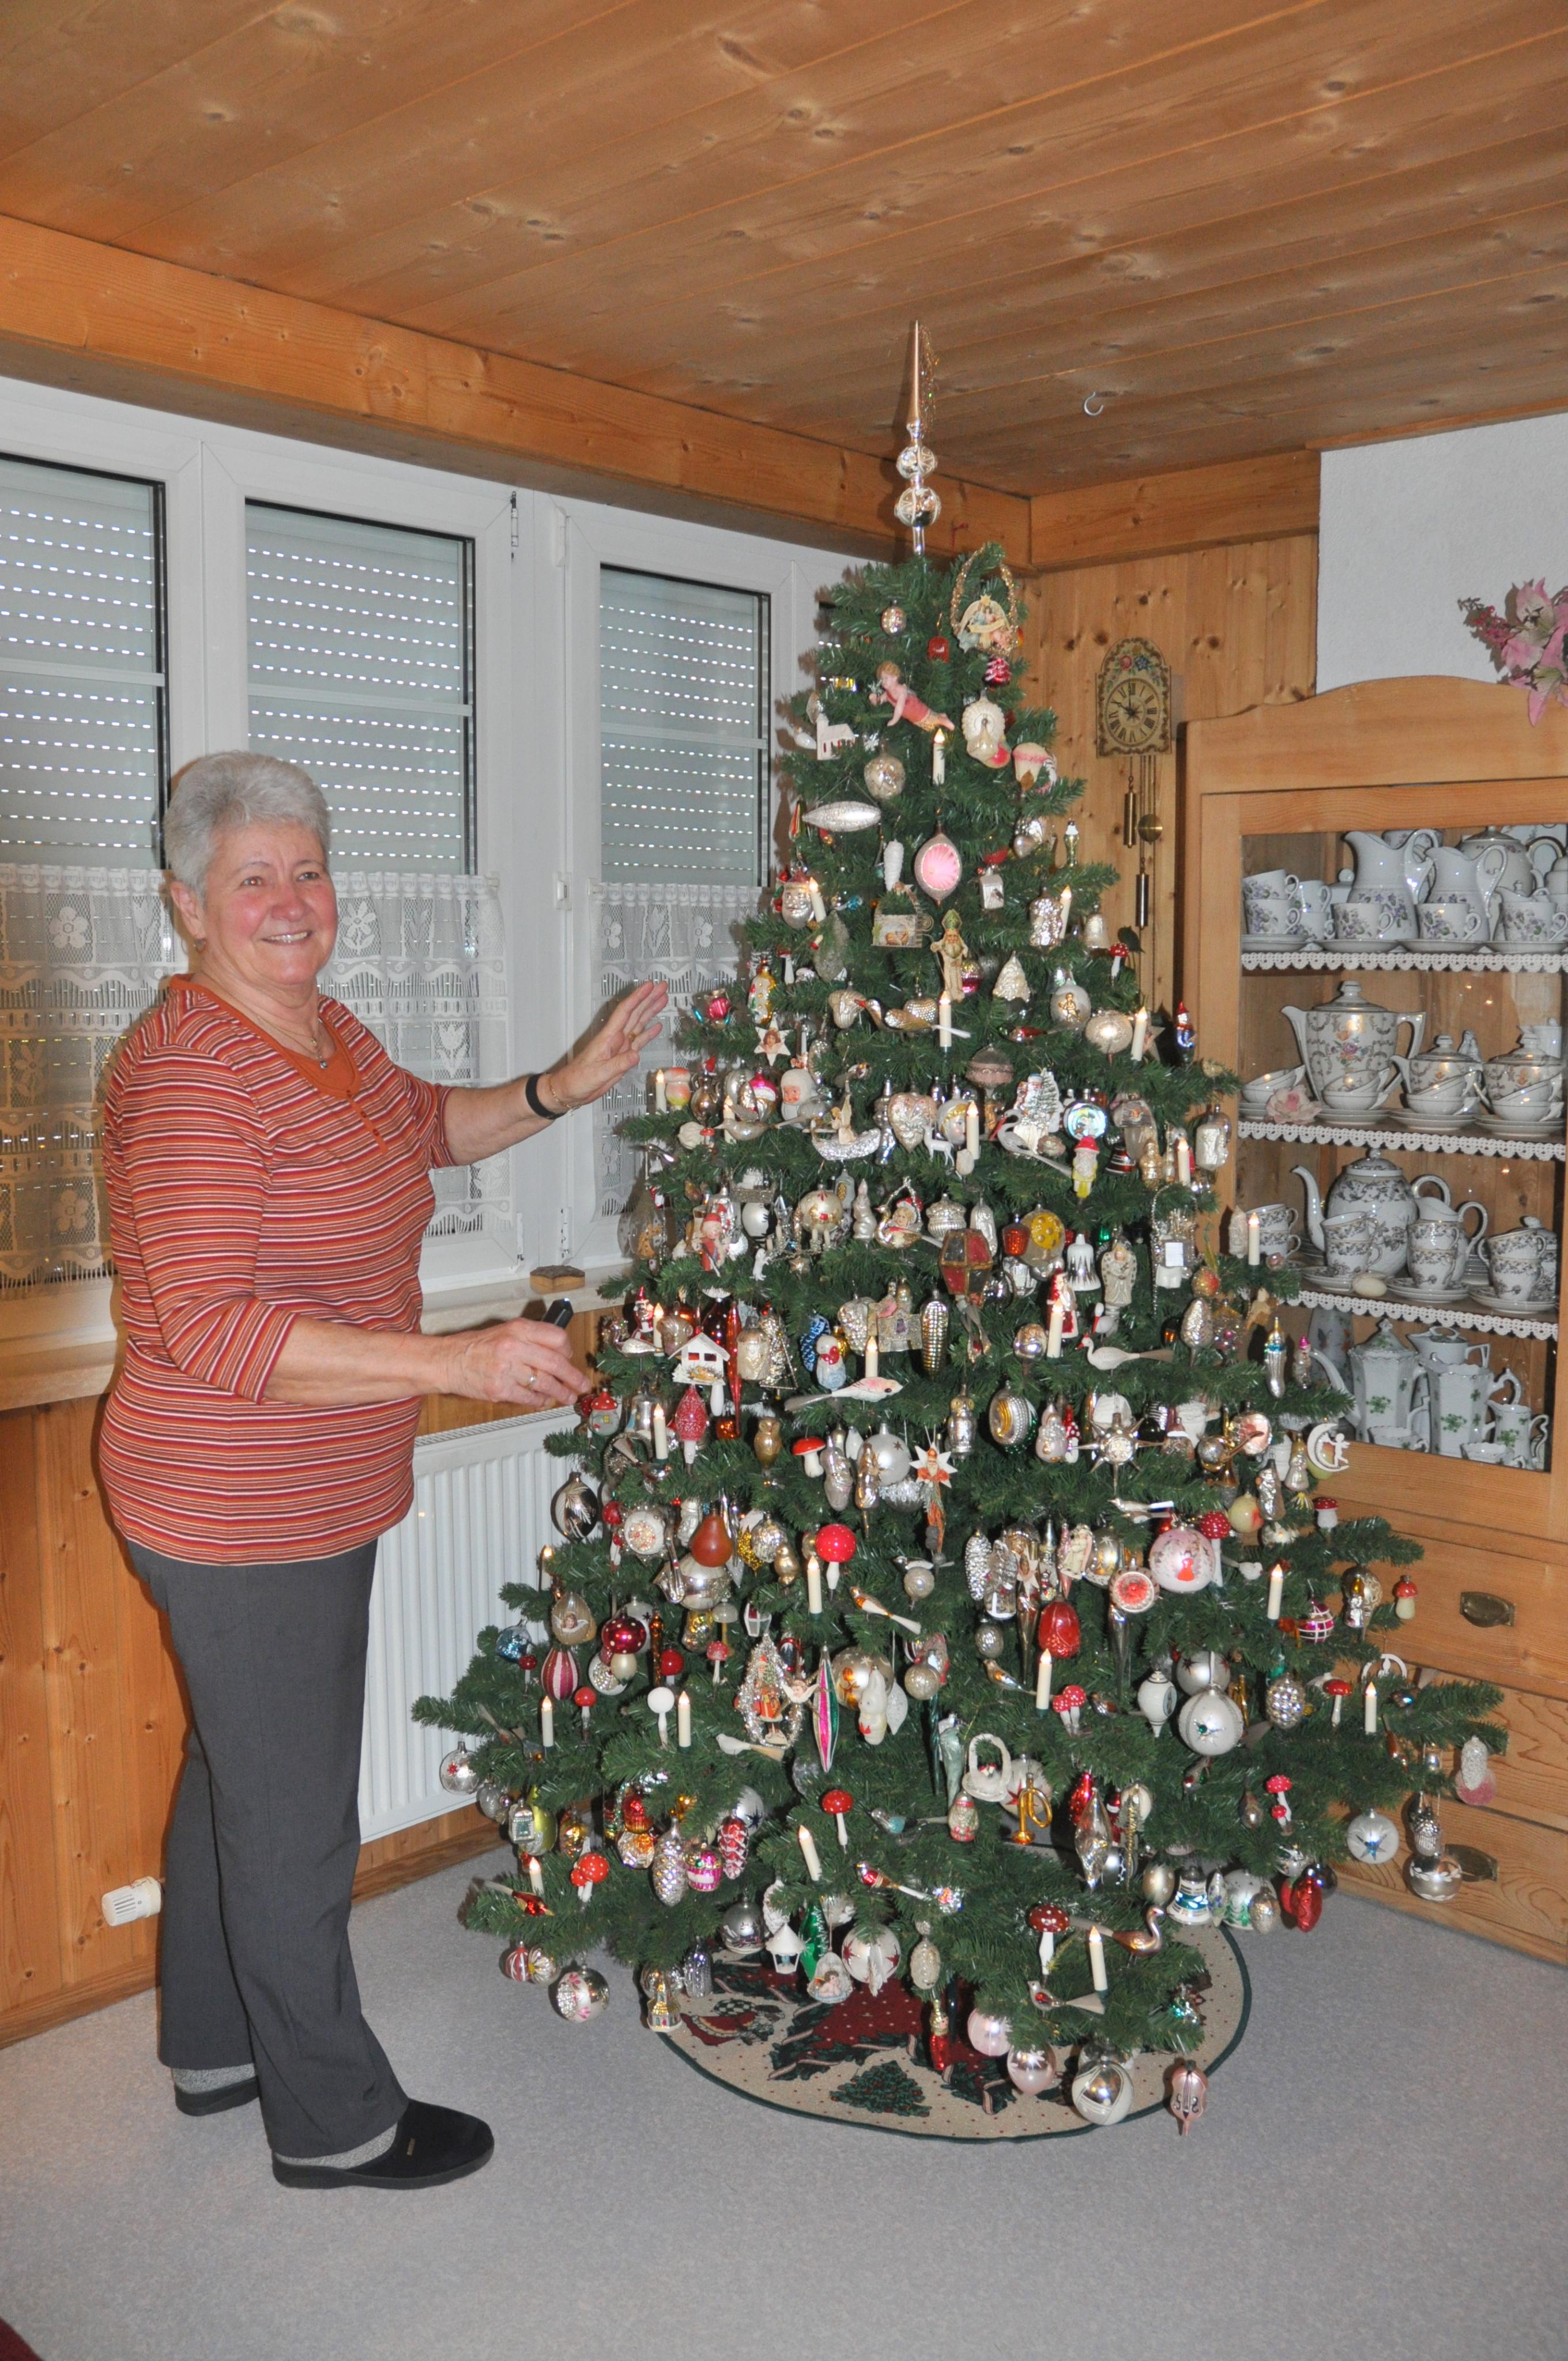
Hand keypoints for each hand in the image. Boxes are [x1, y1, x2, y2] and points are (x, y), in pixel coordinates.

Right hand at [442, 1315, 587, 1408]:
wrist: (447, 1361)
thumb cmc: (476, 1347)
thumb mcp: (505, 1332)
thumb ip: (531, 1339)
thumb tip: (559, 1355)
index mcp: (518, 1329)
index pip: (556, 1338)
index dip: (568, 1350)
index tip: (570, 1358)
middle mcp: (513, 1347)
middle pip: (555, 1363)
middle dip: (573, 1377)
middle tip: (582, 1385)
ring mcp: (506, 1370)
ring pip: (544, 1383)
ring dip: (560, 1393)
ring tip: (568, 1397)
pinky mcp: (499, 1389)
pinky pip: (528, 1398)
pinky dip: (539, 1401)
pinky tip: (543, 1401)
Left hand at [546, 979, 668, 1110]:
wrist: (571, 1090)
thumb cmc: (578, 1080)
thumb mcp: (598, 1074)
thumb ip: (618, 1064)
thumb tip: (636, 1055)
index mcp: (608, 1038)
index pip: (625, 1012)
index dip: (638, 998)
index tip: (649, 986)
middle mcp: (615, 1039)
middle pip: (635, 1013)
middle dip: (648, 999)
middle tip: (662, 987)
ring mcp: (620, 1047)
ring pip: (638, 1024)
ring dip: (651, 1011)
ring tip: (663, 1000)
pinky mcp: (623, 1057)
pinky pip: (639, 1041)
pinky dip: (649, 1033)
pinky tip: (657, 1026)